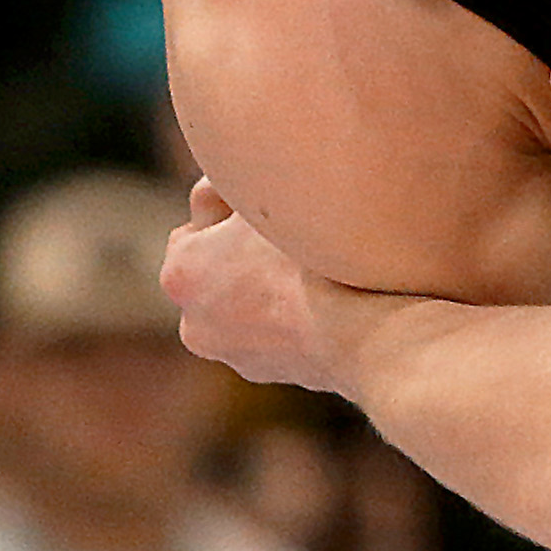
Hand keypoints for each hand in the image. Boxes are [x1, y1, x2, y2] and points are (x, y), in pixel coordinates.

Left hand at [162, 180, 342, 390]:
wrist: (369, 337)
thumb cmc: (317, 260)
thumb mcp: (271, 196)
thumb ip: (240, 182)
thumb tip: (238, 177)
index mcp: (181, 273)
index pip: (203, 207)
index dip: (243, 192)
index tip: (280, 192)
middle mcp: (193, 323)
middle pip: (221, 260)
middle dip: (247, 244)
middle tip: (295, 225)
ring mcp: (235, 355)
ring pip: (250, 298)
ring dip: (271, 282)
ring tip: (318, 265)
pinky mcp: (277, 373)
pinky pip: (280, 328)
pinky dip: (296, 312)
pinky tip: (332, 297)